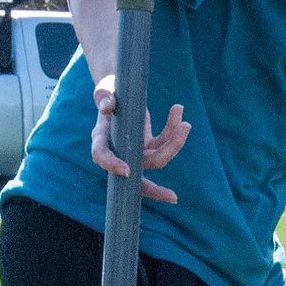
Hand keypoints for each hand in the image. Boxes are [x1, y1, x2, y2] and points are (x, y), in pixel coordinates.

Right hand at [90, 75, 191, 203]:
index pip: (103, 157)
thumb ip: (104, 96)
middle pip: (140, 169)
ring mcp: (135, 150)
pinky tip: (178, 111)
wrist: (120, 91)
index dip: (113, 165)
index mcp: (101, 139)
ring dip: (175, 141)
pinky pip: (164, 141)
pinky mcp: (148, 144)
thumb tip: (107, 106)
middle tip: (174, 197)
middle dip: (156, 186)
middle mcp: (119, 150)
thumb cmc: (109, 90)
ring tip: (184, 121)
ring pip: (158, 157)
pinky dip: (174, 128)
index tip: (127, 170)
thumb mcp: (105, 88)